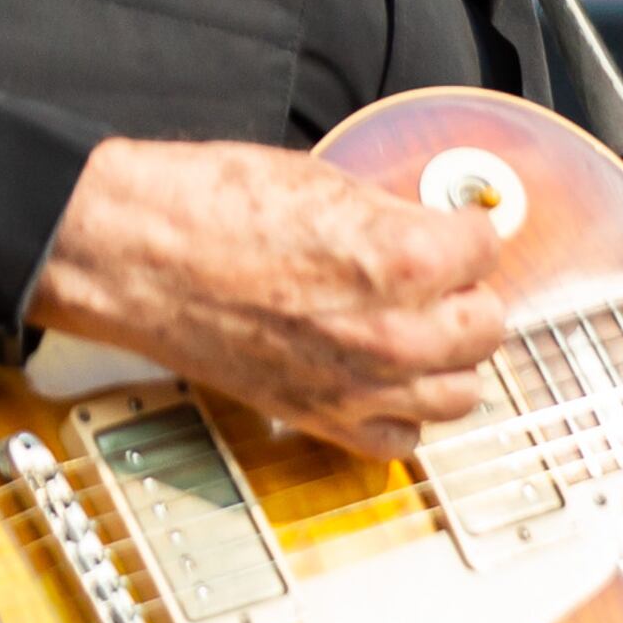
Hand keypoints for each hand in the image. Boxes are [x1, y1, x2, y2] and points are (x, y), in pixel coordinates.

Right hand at [28, 137, 505, 458]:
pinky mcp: (317, 419)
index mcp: (403, 259)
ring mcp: (357, 385)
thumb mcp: (328, 183)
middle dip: (470, 296)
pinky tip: (387, 380)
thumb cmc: (210, 208)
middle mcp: (392, 332)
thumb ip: (395, 218)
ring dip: (449, 360)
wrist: (135, 253)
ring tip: (426, 330)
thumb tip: (431, 228)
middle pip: (487, 328)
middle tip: (447, 279)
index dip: (468, 232)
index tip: (456, 229)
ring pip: (459, 393)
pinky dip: (402, 414)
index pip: (488, 249)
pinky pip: (399, 439)